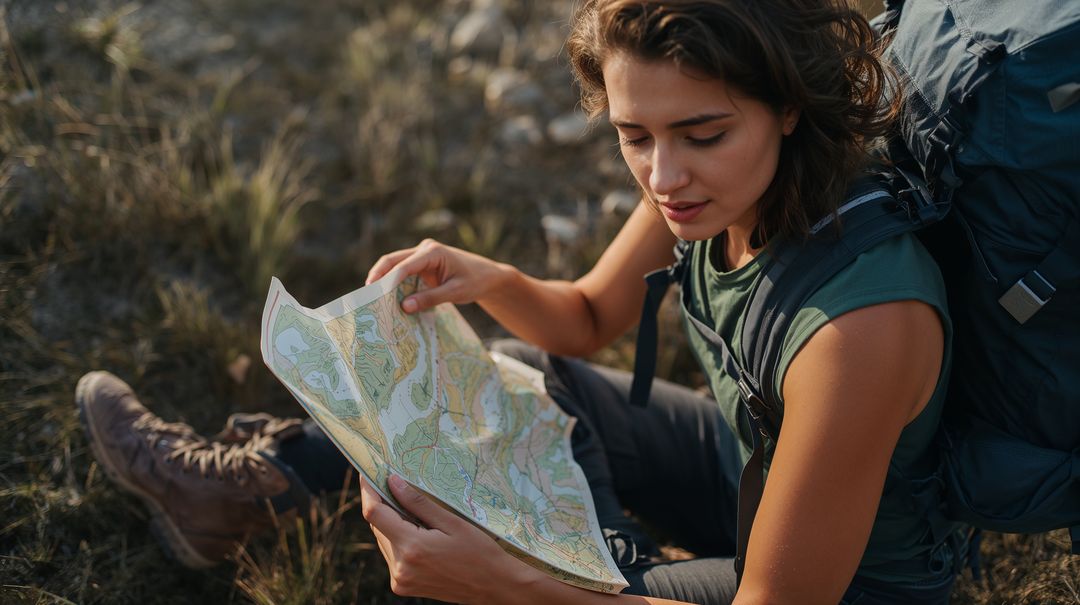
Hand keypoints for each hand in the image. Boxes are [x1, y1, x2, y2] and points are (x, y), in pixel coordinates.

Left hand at [360, 474, 538, 603]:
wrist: (493, 586)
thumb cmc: (479, 551)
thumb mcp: (452, 522)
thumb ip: (418, 503)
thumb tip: (393, 482)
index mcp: (412, 548)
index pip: (375, 514)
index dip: (368, 491)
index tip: (368, 473)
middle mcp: (400, 567)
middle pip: (378, 527)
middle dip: (383, 505)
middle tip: (394, 484)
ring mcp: (400, 579)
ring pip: (383, 540)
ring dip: (391, 523)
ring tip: (412, 510)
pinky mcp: (402, 585)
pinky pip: (391, 555)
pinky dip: (398, 539)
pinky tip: (417, 532)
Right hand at [365, 239, 510, 312]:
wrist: (487, 276)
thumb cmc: (475, 281)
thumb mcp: (455, 292)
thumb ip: (430, 298)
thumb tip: (403, 307)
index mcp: (433, 252)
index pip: (405, 265)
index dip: (388, 279)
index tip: (374, 293)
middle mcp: (424, 249)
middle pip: (392, 261)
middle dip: (378, 277)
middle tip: (365, 297)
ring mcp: (421, 255)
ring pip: (394, 266)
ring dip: (383, 281)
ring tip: (371, 300)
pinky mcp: (421, 264)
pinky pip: (402, 273)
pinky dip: (393, 284)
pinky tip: (386, 299)